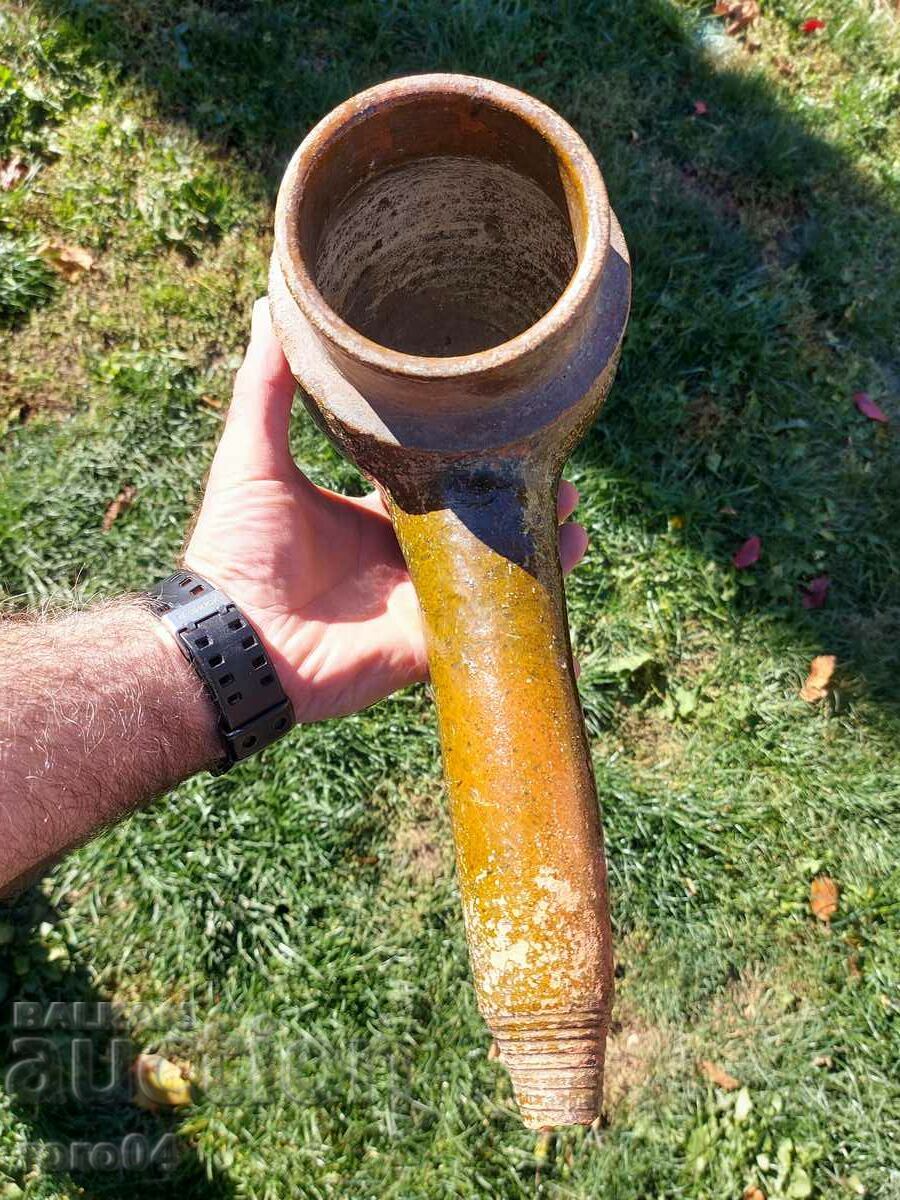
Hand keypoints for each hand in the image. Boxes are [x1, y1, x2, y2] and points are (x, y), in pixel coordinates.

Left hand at [184, 300, 588, 722]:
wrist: (235, 637)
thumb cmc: (237, 547)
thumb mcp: (253, 454)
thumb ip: (266, 385)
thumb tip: (268, 302)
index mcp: (367, 514)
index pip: (429, 476)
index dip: (465, 452)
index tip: (501, 416)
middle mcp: (399, 554)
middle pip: (472, 519)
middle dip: (513, 491)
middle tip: (553, 458)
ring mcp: (419, 598)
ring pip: (493, 566)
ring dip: (535, 533)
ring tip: (569, 499)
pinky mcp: (430, 639)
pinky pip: (490, 619)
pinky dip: (535, 594)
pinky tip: (567, 553)